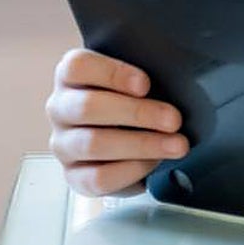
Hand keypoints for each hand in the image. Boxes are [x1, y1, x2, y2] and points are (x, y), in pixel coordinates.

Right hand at [46, 49, 187, 196]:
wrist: (132, 135)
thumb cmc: (136, 98)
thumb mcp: (140, 77)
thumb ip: (150, 69)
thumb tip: (182, 75)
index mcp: (72, 75)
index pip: (78, 67)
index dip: (112, 74)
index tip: (146, 84)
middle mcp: (61, 108)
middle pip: (87, 107)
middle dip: (138, 113)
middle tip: (174, 120)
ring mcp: (63, 144)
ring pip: (93, 144)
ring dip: (142, 145)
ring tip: (176, 145)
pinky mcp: (74, 175)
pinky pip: (97, 177)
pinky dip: (131, 170)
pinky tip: (154, 163)